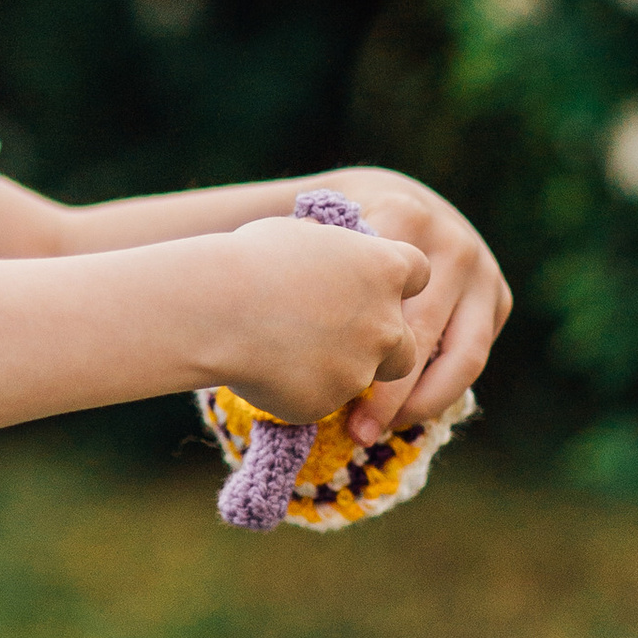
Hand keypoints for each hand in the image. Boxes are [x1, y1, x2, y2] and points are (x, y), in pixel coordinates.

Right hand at [210, 214, 429, 425]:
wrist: (218, 309)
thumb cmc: (251, 260)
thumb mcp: (300, 235)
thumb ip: (332, 251)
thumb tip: (324, 250)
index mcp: (386, 268)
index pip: (419, 275)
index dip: (396, 282)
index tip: (371, 285)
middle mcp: (388, 322)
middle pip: (408, 343)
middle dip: (381, 344)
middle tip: (337, 336)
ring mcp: (362, 368)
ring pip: (367, 378)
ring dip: (343, 370)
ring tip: (292, 353)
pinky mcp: (329, 402)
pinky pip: (321, 399)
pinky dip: (301, 390)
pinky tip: (265, 369)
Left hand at [308, 166, 513, 441]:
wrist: (396, 203)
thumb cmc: (341, 235)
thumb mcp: (322, 233)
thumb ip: (305, 256)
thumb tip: (261, 295)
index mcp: (405, 217)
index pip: (381, 293)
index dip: (352, 345)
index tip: (317, 381)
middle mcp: (453, 245)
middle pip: (420, 332)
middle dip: (387, 391)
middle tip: (352, 430)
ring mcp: (483, 273)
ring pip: (460, 357)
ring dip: (420, 403)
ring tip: (375, 432)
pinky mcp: (500, 300)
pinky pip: (470, 359)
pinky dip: (437, 393)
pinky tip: (401, 417)